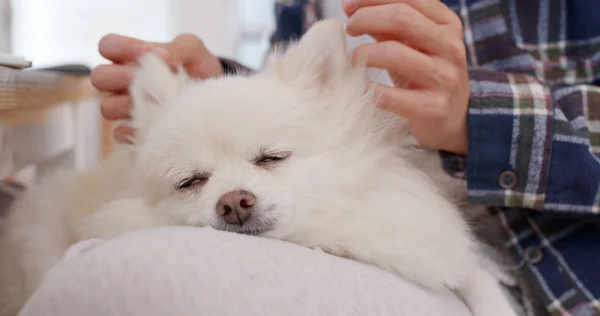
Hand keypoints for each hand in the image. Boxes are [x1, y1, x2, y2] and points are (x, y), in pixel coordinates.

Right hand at [91, 34, 222, 142]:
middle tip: (142, 79)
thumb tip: (160, 55)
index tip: (140, 53)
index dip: (116, 48)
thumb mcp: (194, 51)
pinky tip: (152, 126)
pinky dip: (133, 130)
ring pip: (107, 107)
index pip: (107, 46)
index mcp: (133, 56)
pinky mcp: (135, 130)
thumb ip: (178, 47)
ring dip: (126, 105)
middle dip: (117, 78)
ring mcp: (127, 106)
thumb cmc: (200, 70)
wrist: (214, 99)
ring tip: (152, 104)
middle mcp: (123, 81)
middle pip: (99, 77)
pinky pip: (120, 133)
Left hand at [344, 0, 468, 153]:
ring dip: (363, 54)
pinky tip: (359, 87)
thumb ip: (388, 25)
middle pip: (401, 18)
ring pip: (393, 53)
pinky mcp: (433, 108)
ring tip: (353, 60)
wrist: (451, 122)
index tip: (348, 6)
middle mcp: (450, 47)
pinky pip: (389, 94)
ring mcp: (444, 78)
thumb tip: (353, 8)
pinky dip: (367, 88)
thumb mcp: (412, 45)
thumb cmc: (422, 76)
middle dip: (366, 18)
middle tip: (349, 28)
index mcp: (447, 25)